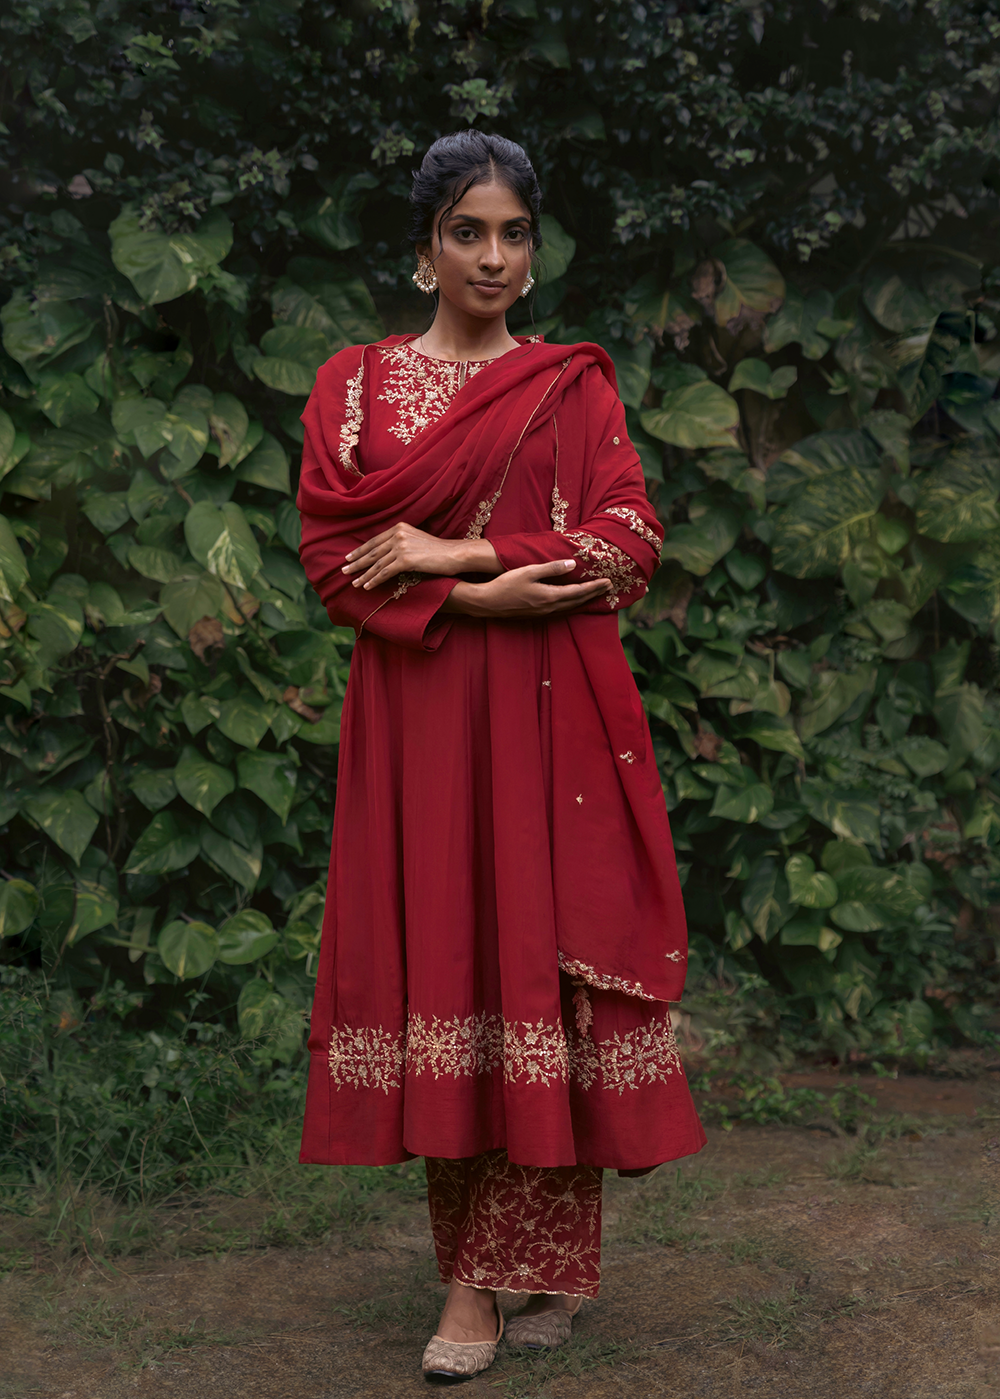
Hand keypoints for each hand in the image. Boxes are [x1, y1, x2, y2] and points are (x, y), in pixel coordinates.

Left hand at [342, 523, 500, 589]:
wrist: (455, 554)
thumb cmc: (440, 552)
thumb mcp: (417, 542)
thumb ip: (402, 544)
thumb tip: (389, 555)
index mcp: (400, 528)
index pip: (375, 540)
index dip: (361, 550)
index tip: (350, 557)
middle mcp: (398, 534)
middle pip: (372, 551)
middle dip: (357, 562)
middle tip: (344, 571)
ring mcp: (401, 546)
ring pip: (376, 563)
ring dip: (363, 575)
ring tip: (353, 583)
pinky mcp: (405, 559)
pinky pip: (385, 572)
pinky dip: (374, 580)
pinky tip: (367, 587)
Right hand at [442, 559, 611, 617]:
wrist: (487, 603)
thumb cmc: (506, 584)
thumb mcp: (528, 571)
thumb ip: (551, 568)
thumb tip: (571, 565)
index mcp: (550, 596)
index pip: (578, 592)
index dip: (594, 587)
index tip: (608, 582)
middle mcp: (549, 608)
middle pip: (578, 601)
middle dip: (594, 594)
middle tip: (608, 587)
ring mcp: (543, 613)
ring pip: (570, 608)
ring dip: (584, 601)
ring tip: (596, 595)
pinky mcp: (536, 614)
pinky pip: (561, 610)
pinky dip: (572, 606)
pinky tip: (573, 603)